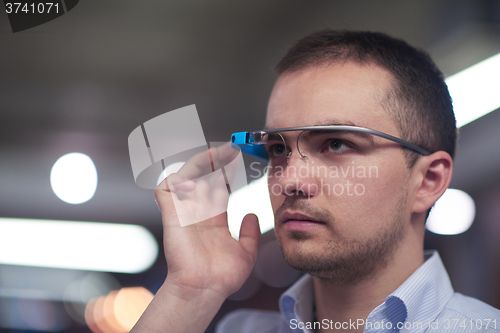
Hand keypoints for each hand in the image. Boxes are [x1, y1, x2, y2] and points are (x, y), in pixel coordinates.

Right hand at [155, 142, 260, 300]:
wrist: (204, 288)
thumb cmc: (222, 276)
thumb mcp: (246, 253)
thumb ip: (251, 234)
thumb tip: (253, 215)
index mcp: (214, 219)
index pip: (219, 188)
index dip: (228, 172)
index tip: (240, 159)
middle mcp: (199, 212)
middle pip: (204, 177)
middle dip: (217, 161)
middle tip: (231, 149)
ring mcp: (184, 212)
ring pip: (186, 176)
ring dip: (200, 162)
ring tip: (218, 152)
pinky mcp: (171, 214)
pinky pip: (166, 187)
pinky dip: (178, 177)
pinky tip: (197, 176)